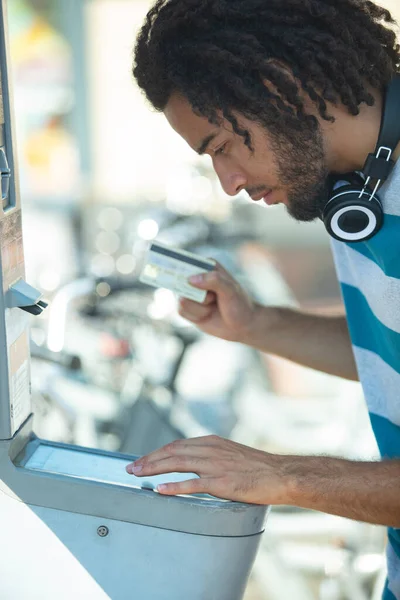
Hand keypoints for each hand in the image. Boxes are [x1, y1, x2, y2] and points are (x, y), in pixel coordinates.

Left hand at [125, 435, 290, 504]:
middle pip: (172, 452)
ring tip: (139, 475)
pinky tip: (161, 490)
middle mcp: (211, 450)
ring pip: (178, 463)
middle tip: (132, 468)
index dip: (157, 453)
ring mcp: (215, 466)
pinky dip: (174, 486)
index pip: (177, 445)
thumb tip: (193, 463)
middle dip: (149, 460)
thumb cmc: (258, 467)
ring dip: (155, 469)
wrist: (280, 474)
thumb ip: (211, 456)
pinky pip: (193, 484)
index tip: (143, 460)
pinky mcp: (222, 482)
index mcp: (212, 442)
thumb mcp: (231, 453)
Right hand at [178, 261, 258, 342]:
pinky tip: (206, 315)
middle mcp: (196, 277)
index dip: (182, 270)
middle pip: (180, 283)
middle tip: (212, 299)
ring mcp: (190, 292)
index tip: (184, 277)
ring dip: (199, 308)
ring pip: (181, 299)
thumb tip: (191, 279)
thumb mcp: (230, 290)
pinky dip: (195, 315)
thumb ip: (214, 280)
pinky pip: (181, 310)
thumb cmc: (239, 304)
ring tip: (212, 306)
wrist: (241, 326)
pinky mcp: (187, 306)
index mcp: (207, 266)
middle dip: (195, 295)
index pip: (186, 263)